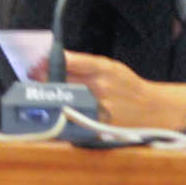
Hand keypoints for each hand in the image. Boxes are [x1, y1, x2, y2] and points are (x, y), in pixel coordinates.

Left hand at [30, 50, 185, 129]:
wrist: (153, 109)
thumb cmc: (129, 86)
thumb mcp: (112, 67)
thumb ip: (86, 64)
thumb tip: (59, 59)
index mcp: (104, 69)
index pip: (71, 61)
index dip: (50, 61)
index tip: (37, 60)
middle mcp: (101, 87)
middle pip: (64, 81)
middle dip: (44, 78)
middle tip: (31, 75)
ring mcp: (99, 108)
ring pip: (66, 101)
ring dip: (49, 96)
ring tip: (37, 92)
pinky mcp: (98, 125)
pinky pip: (74, 119)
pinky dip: (60, 114)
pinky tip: (51, 111)